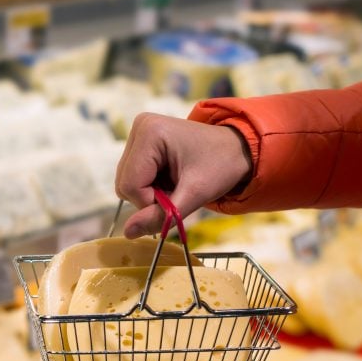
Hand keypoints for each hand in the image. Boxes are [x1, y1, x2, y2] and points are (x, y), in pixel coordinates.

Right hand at [115, 112, 251, 237]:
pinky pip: (133, 177)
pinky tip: (170, 178)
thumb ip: (161, 216)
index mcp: (150, 132)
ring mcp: (138, 133)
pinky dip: (150, 186)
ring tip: (176, 183)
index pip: (130, 185)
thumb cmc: (221, 167)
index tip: (178, 197)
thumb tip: (127, 233)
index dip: (151, 203)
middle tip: (179, 191)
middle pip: (125, 184)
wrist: (237, 149)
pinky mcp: (140, 141)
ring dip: (150, 194)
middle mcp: (139, 127)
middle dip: (150, 198)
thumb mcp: (194, 195)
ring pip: (127, 183)